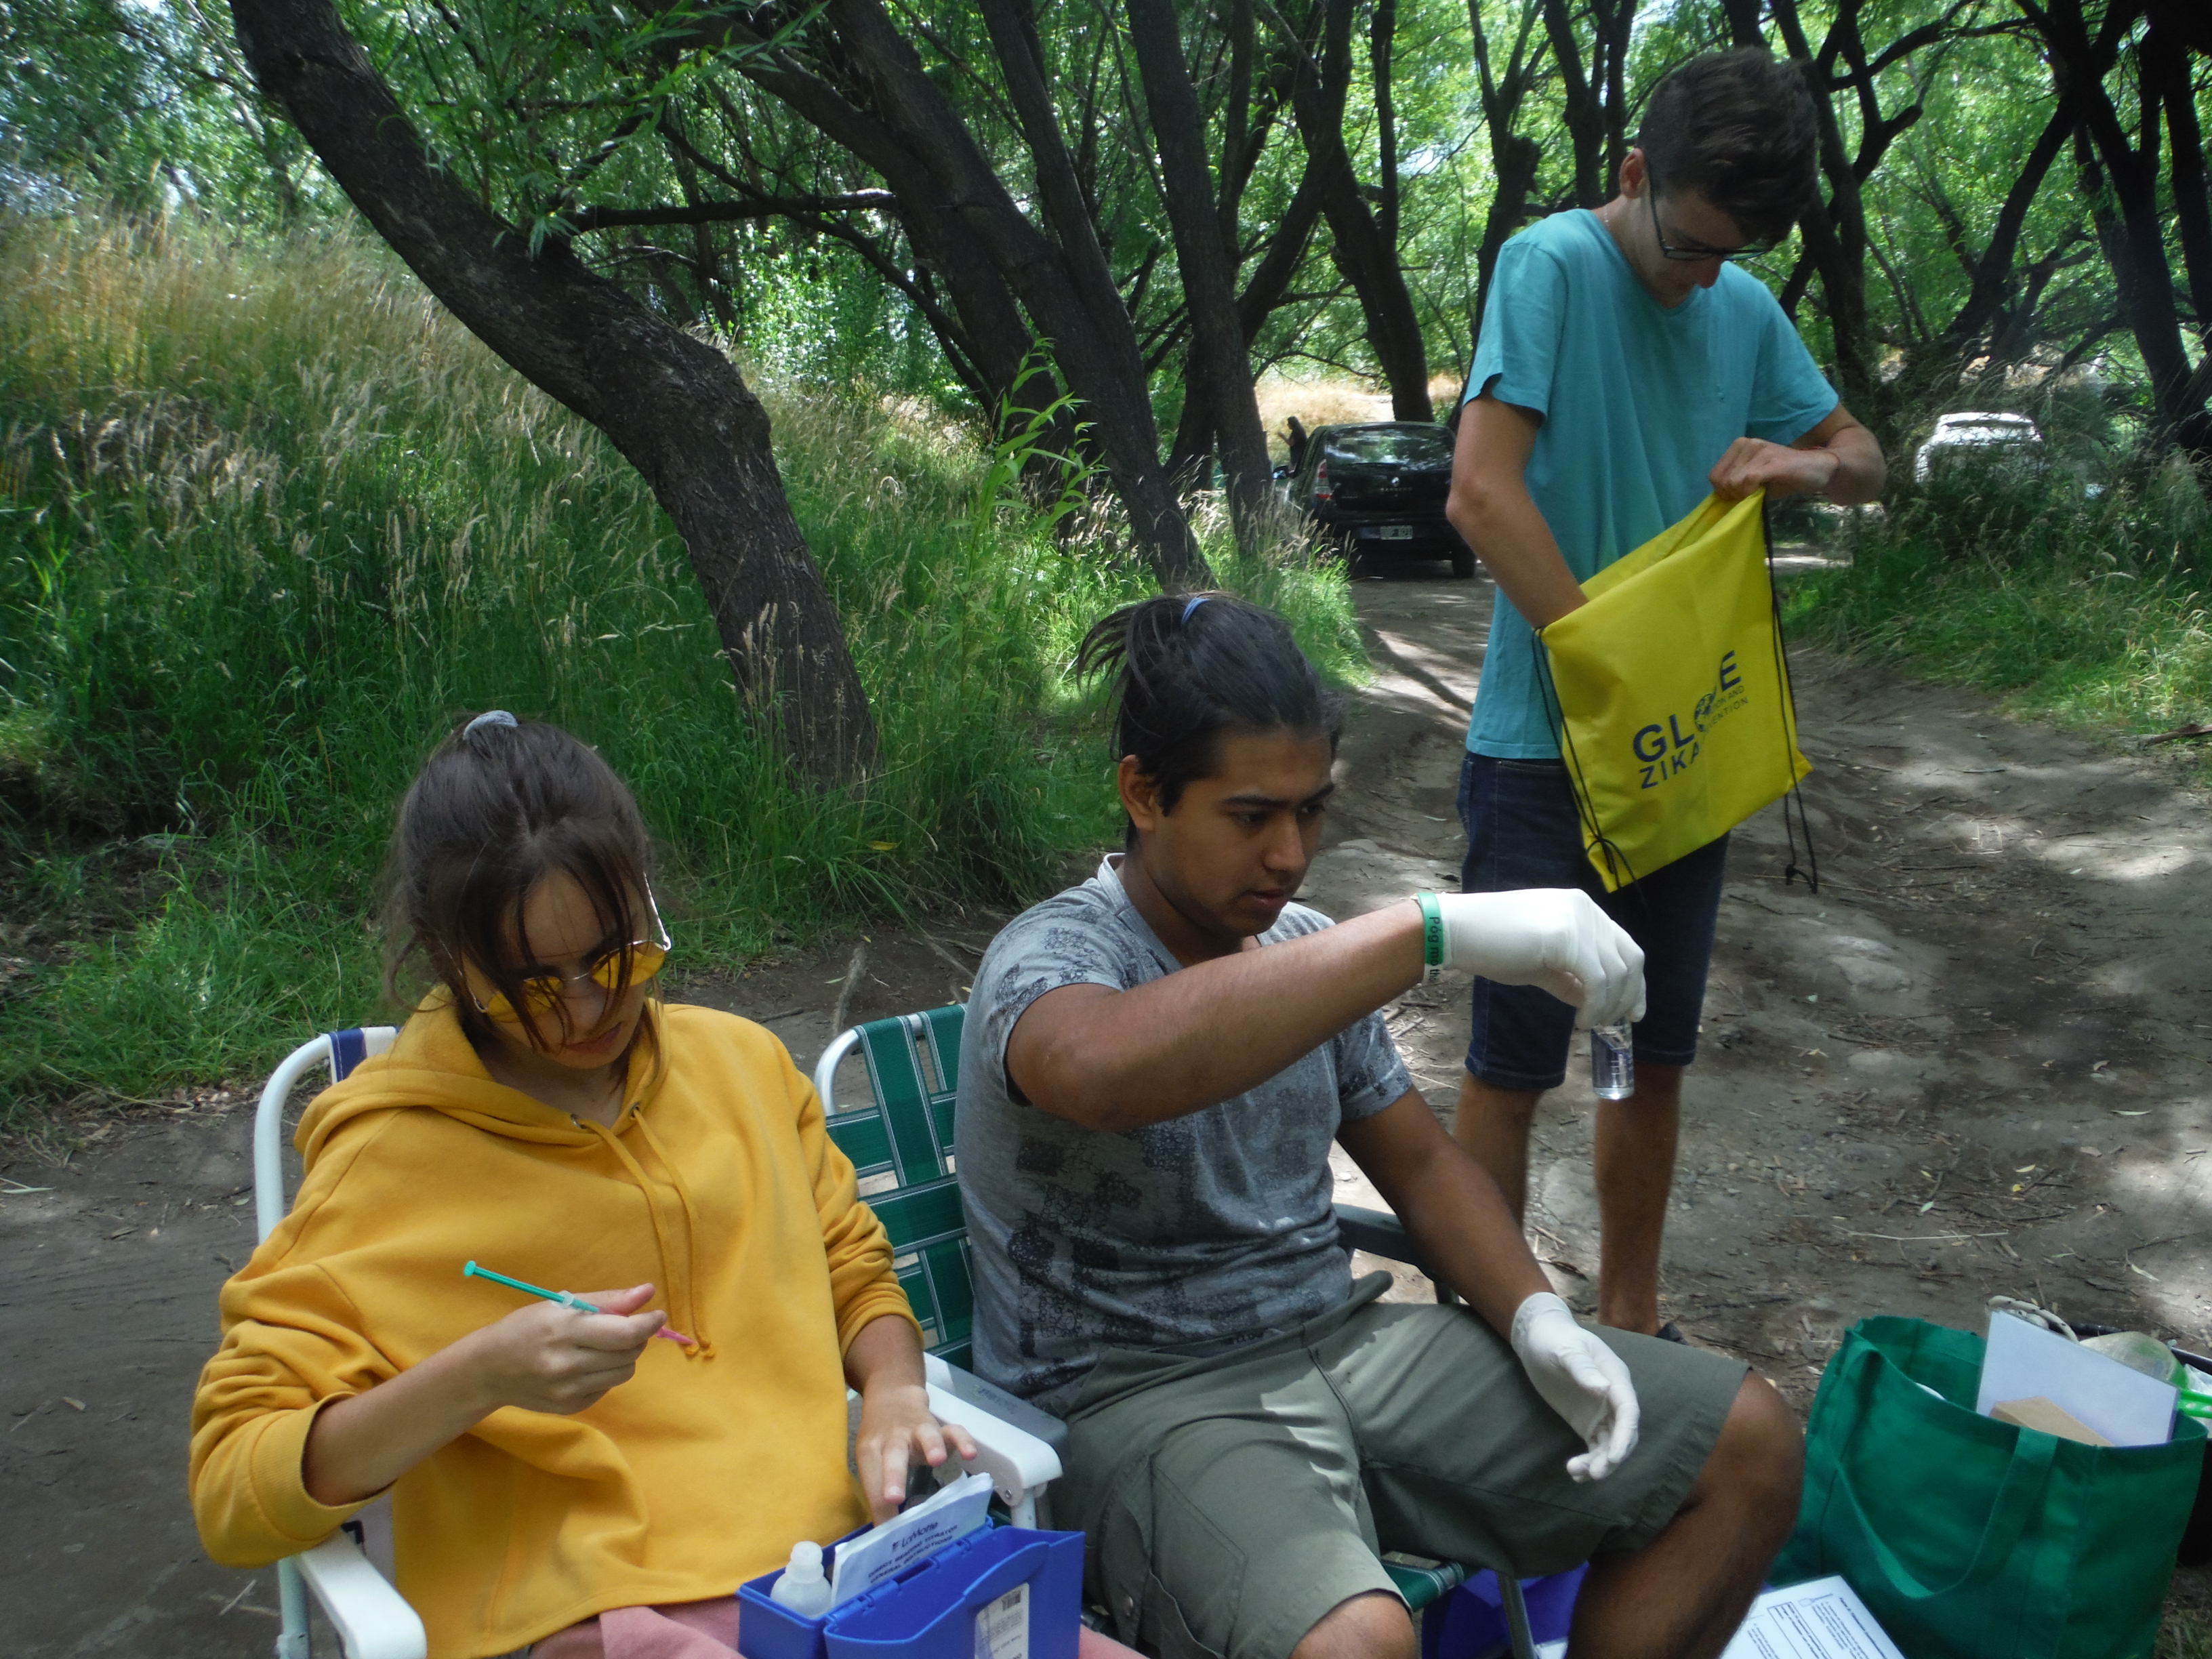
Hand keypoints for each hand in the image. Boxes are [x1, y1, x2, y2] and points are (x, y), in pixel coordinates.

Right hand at [461, 1282, 667, 1415]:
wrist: (488, 1370)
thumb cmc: (526, 1328)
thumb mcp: (561, 1305)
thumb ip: (607, 1300)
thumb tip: (647, 1292)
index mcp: (564, 1330)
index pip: (624, 1333)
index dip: (648, 1324)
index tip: (658, 1315)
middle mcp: (567, 1364)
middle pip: (628, 1353)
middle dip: (636, 1338)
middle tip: (625, 1327)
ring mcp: (569, 1390)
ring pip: (624, 1372)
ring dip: (624, 1356)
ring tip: (602, 1345)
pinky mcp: (571, 1407)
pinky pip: (608, 1387)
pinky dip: (606, 1373)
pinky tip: (585, 1365)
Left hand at [852, 1381, 979, 1521]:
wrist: (892, 1397)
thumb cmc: (881, 1439)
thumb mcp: (870, 1459)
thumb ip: (878, 1491)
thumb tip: (885, 1534)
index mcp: (871, 1451)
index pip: (873, 1482)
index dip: (878, 1508)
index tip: (885, 1535)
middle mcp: (893, 1439)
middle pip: (892, 1456)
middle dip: (893, 1477)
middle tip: (894, 1499)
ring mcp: (917, 1430)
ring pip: (925, 1436)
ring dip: (931, 1447)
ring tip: (938, 1460)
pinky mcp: (939, 1426)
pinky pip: (953, 1431)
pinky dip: (962, 1440)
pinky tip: (970, 1454)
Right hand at [1436, 890, 1644, 1028]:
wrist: (1456, 931)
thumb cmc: (1493, 945)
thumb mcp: (1541, 964)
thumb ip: (1570, 978)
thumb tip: (1593, 1002)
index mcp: (1582, 908)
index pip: (1625, 946)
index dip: (1635, 983)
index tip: (1632, 1014)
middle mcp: (1586, 908)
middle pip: (1630, 958)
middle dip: (1628, 997)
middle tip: (1614, 1025)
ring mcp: (1577, 919)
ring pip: (1617, 972)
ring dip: (1610, 1006)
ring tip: (1591, 1024)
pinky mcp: (1564, 936)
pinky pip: (1596, 979)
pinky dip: (1595, 1006)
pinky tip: (1581, 1020)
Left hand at [1511, 1292, 1639, 1481]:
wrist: (1538, 1340)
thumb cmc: (1555, 1339)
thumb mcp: (1567, 1350)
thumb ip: (1583, 1368)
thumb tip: (1604, 1389)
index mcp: (1616, 1378)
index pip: (1628, 1412)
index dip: (1624, 1436)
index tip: (1614, 1457)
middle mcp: (1613, 1399)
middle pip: (1622, 1433)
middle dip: (1612, 1455)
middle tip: (1595, 1473)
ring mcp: (1601, 1412)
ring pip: (1608, 1444)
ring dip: (1598, 1462)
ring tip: (1577, 1472)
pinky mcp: (1587, 1422)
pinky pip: (1593, 1446)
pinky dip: (1588, 1460)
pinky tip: (1575, 1471)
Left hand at [1708, 437, 1839, 500]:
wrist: (1817, 468)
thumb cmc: (1786, 476)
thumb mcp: (1756, 478)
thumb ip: (1737, 483)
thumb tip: (1722, 497)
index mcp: (1740, 446)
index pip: (1714, 474)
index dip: (1722, 491)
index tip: (1738, 497)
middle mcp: (1747, 443)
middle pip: (1720, 479)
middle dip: (1731, 495)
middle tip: (1748, 497)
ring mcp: (1760, 450)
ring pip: (1732, 481)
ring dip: (1741, 495)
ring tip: (1757, 493)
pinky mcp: (1772, 460)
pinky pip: (1748, 479)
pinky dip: (1749, 492)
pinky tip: (1760, 492)